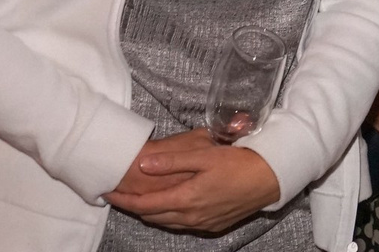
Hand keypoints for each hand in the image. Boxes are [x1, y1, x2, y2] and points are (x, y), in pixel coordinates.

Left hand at [106, 133, 282, 232]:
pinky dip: (169, 216)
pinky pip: (182, 224)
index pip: (144, 205)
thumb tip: (144, 165)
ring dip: (150, 212)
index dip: (123, 200)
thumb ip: (172, 161)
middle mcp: (191, 216)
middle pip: (152, 216)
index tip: (108, 193)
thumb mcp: (205, 154)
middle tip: (119, 194)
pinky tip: (169, 206)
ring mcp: (203, 223)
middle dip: (133, 207)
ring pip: (167, 222)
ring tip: (139, 200)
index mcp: (186, 199)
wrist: (271, 178)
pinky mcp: (213, 225)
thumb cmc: (240, 162)